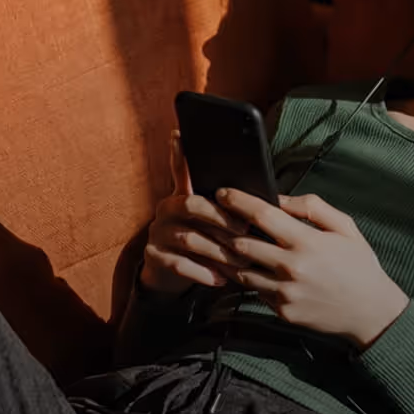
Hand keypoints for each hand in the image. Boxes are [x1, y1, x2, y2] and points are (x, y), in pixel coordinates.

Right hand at [139, 131, 251, 295]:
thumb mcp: (210, 222)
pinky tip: (220, 278)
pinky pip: (179, 263)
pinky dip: (203, 272)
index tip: (180, 135)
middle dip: (222, 217)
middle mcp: (166, 209)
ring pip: (189, 238)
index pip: (179, 170)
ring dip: (218, 251)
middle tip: (244, 230)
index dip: (179, 154)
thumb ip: (224, 208)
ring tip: (240, 262)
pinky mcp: (153, 256)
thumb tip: (259, 201)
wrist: (170, 274)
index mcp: (182, 195)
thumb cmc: (202, 242)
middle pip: (192, 205)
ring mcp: (157, 232)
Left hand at [213, 187, 410, 348]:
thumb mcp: (345, 227)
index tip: (222, 192)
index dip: (238, 201)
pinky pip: (256, 291)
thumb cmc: (359, 266)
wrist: (371, 313)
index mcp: (307, 242)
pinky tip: (244, 268)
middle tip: (211, 217)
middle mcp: (291, 268)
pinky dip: (248, 278)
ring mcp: (284, 292)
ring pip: (242, 270)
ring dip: (230, 255)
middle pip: (242, 243)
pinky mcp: (282, 311)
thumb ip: (312, 208)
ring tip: (221, 242)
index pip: (262, 215)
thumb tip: (280, 199)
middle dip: (223, 228)